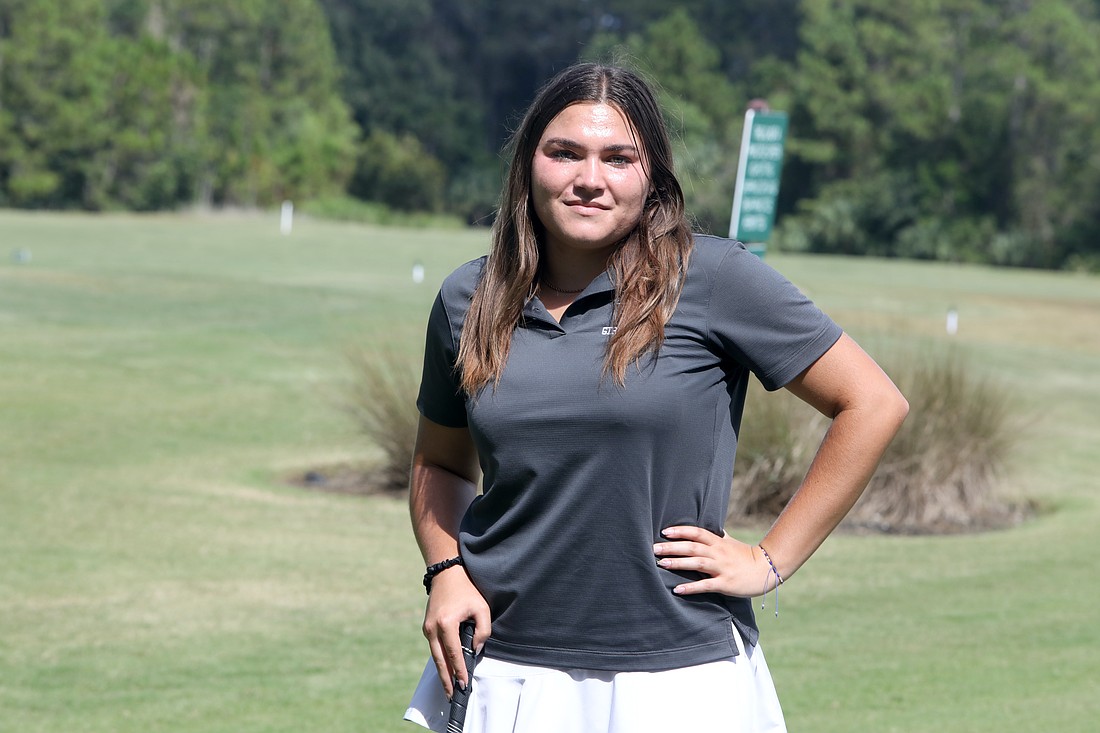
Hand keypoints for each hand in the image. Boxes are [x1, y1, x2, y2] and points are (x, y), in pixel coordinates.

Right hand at [422, 565, 490, 698]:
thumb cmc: (467, 589)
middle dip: (447, 680)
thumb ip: (483, 631)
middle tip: (452, 697)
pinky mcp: (427, 627)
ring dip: (442, 673)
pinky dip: (440, 661)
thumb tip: (476, 650)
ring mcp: (427, 628)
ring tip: (449, 688)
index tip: (464, 686)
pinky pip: (434, 648)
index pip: (454, 654)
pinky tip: (446, 670)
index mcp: (446, 623)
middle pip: (440, 661)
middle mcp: (433, 628)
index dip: (460, 671)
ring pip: (435, 656)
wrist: (447, 573)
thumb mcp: (482, 608)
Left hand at [652, 526, 772, 597]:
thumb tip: (704, 527)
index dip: (680, 531)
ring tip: (661, 564)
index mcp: (718, 542)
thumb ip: (716, 536)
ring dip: (678, 563)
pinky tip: (677, 589)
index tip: (664, 532)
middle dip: (672, 547)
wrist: (767, 569)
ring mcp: (722, 568)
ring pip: (697, 563)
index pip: (696, 533)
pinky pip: (705, 585)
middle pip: (692, 547)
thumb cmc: (745, 556)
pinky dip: (691, 587)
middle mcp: (718, 553)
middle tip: (654, 548)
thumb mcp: (729, 542)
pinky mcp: (725, 583)